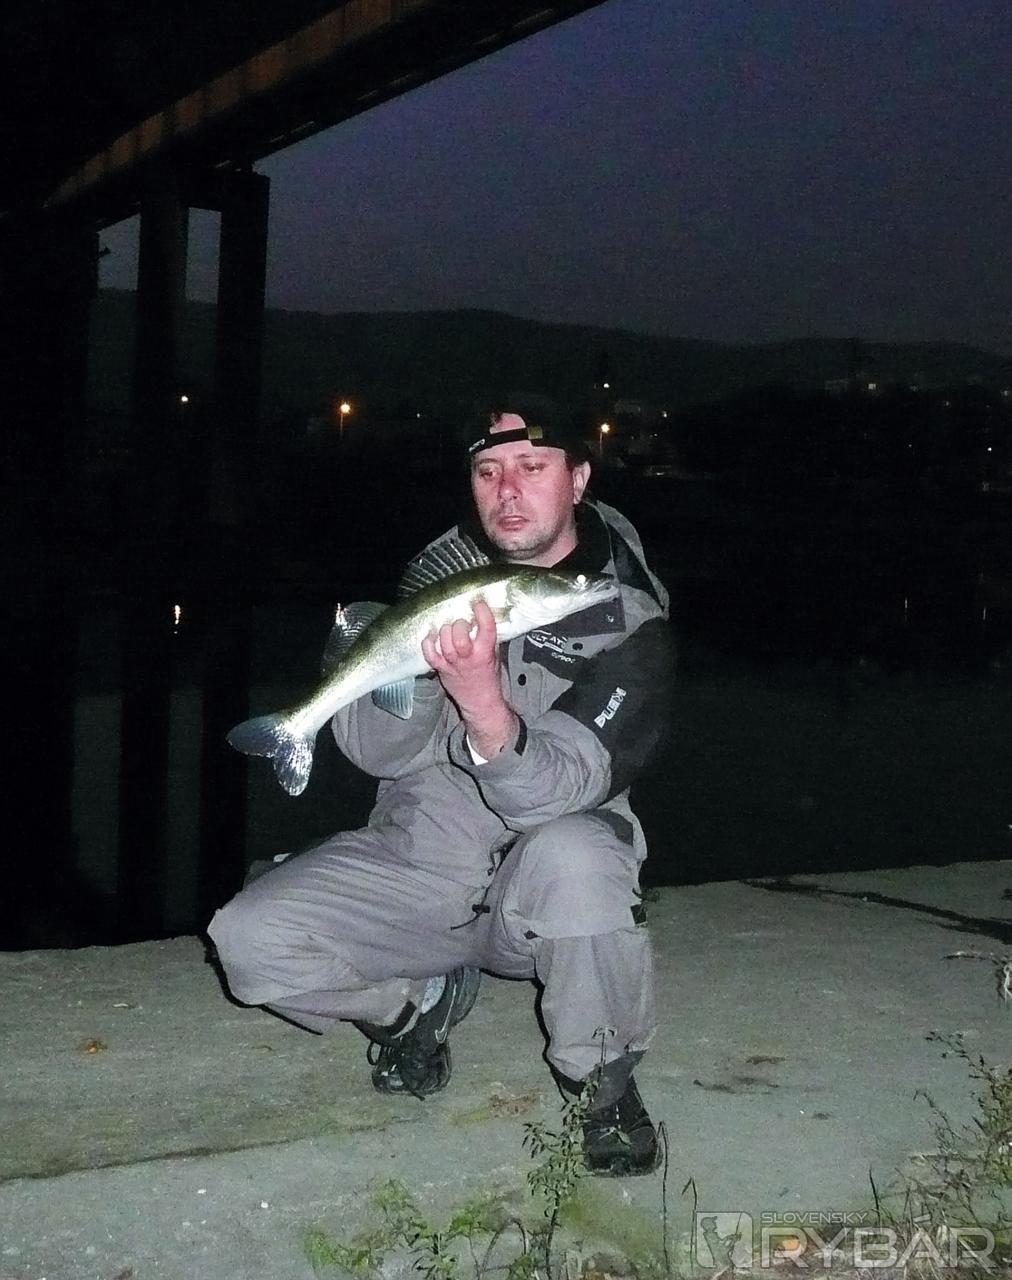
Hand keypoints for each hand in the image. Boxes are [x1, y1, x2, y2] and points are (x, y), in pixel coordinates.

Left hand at [421, 599, 516, 756]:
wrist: (481, 702)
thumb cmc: (488, 675)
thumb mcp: (494, 655)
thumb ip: (488, 637)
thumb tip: (480, 615)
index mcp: (486, 652)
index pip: (486, 628)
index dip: (482, 612)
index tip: (479, 604)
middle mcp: (469, 658)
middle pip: (460, 636)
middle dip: (460, 625)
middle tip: (462, 623)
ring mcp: (453, 664)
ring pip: (445, 643)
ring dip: (445, 631)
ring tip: (449, 628)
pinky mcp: (441, 669)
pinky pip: (430, 655)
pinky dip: (428, 644)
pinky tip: (431, 637)